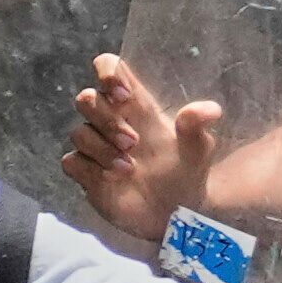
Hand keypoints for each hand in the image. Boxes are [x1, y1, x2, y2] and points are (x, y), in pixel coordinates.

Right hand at [64, 52, 219, 242]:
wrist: (176, 214)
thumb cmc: (187, 172)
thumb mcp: (198, 149)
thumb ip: (196, 126)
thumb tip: (210, 109)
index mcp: (137, 106)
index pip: (110, 68)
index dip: (108, 73)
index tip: (123, 95)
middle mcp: (112, 122)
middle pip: (87, 99)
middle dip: (107, 120)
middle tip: (134, 143)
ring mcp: (96, 147)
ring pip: (79, 133)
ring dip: (102, 150)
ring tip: (129, 169)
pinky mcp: (86, 172)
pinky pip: (71, 161)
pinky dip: (90, 169)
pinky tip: (112, 179)